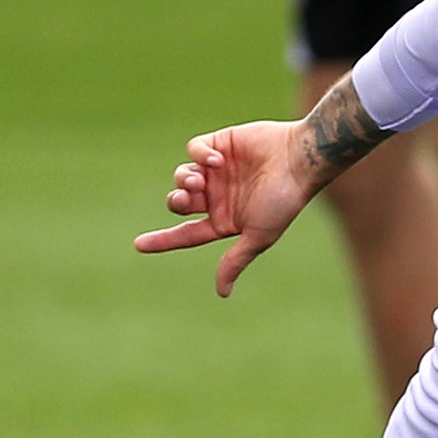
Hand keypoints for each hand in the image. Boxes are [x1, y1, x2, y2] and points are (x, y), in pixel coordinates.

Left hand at [134, 120, 321, 295]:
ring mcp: (218, 170)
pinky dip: (199, 155)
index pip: (186, 233)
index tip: (138, 245)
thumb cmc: (282, 201)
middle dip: (177, 201)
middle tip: (188, 197)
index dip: (162, 240)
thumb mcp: (257, 236)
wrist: (299, 159)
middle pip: (180, 202)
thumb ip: (235, 261)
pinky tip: (216, 159)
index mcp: (225, 220)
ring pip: (183, 176)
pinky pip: (194, 149)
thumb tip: (222, 293)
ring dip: (185, 178)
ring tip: (201, 177)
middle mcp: (218, 196)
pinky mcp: (220, 144)